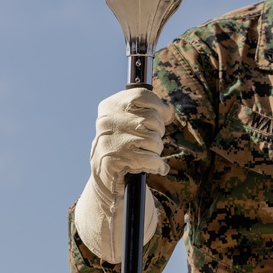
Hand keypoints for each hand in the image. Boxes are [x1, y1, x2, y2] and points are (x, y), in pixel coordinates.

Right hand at [74, 88, 174, 263]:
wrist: (105, 177)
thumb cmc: (122, 145)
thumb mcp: (128, 121)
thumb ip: (145, 110)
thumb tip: (168, 110)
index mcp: (110, 107)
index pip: (142, 95)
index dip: (159, 106)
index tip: (164, 115)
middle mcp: (108, 121)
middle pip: (151, 119)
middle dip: (158, 132)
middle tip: (150, 141)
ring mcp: (112, 141)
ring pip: (154, 140)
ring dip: (156, 150)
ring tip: (147, 154)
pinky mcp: (117, 161)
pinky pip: (152, 159)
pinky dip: (158, 165)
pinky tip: (157, 167)